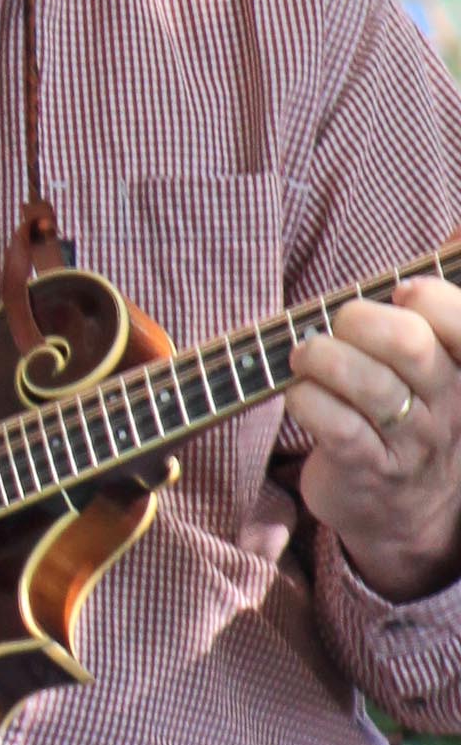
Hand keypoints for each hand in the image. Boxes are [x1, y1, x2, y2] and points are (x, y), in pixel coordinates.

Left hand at [288, 273, 460, 600]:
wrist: (407, 515)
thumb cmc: (411, 414)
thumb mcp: (436, 361)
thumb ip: (443, 301)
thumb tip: (457, 229)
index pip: (460, 322)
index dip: (428, 297)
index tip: (399, 294)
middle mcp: (447, 405)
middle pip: (410, 345)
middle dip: (361, 320)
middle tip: (338, 325)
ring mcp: (409, 441)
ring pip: (369, 384)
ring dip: (322, 357)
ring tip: (305, 356)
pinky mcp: (367, 469)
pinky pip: (337, 425)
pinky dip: (307, 399)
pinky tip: (300, 395)